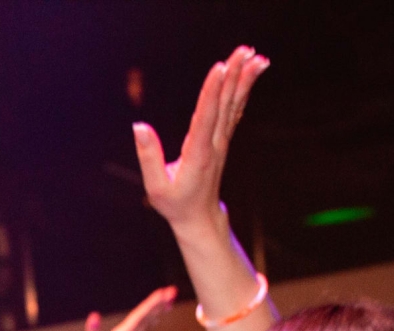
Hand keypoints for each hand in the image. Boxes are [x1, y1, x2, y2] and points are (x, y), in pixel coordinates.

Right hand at [83, 285, 176, 330]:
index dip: (151, 304)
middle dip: (159, 304)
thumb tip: (93, 316)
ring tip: (169, 298)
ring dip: (158, 311)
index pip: (139, 318)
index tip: (163, 293)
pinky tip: (155, 317)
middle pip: (147, 319)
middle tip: (173, 290)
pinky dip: (151, 321)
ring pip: (148, 325)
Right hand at [133, 47, 268, 233]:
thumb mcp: (155, 187)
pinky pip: (234, 110)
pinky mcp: (222, 139)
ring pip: (233, 104)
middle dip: (234, 76)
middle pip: (225, 104)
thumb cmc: (175, 204)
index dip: (212, 92)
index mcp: (198, 155)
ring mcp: (221, 141)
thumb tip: (139, 127)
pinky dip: (243, 90)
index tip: (220, 69)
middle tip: (244, 51)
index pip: (205, 117)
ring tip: (254, 55)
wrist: (199, 217)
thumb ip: (148, 156)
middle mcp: (214, 144)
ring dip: (244, 78)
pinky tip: (250, 73)